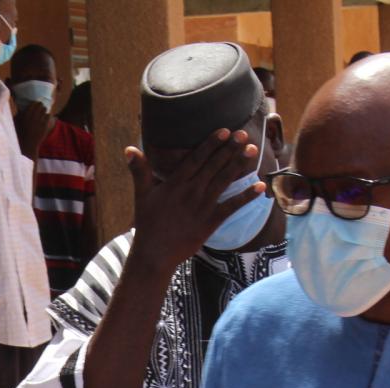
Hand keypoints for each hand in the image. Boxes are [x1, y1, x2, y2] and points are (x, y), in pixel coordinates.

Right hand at [15, 101, 49, 158]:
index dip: (35, 103)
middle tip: (41, 107)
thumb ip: (19, 113)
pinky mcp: (44, 125)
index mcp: (26, 115)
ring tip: (43, 112)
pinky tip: (46, 118)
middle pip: (40, 105)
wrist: (28, 144)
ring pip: (45, 109)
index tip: (36, 103)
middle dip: (41, 106)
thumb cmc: (22, 133)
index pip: (33, 104)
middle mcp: (33, 117)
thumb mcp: (18, 122)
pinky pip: (48, 116)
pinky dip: (47, 116)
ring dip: (44, 110)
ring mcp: (39, 121)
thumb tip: (20, 105)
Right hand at [125, 130, 260, 273]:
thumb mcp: (141, 195)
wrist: (154, 254)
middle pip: (213, 166)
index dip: (211, 144)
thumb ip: (139, 171)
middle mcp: (191, 192)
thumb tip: (129, 148)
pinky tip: (260, 186)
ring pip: (224, 181)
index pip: (196, 158)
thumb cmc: (147, 224)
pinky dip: (246, 197)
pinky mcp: (210, 222)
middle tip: (244, 133)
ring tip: (252, 149)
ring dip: (238, 165)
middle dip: (229, 149)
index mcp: (175, 183)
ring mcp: (202, 207)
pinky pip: (231, 207)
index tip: (225, 131)